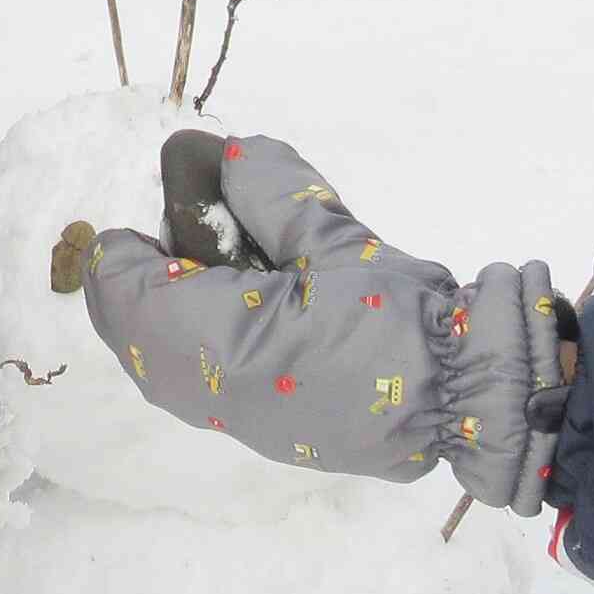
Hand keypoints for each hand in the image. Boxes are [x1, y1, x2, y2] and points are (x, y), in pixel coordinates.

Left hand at [82, 132, 566, 515]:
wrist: (475, 395)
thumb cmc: (410, 315)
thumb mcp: (341, 238)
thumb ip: (276, 197)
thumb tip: (231, 157)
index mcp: (236, 346)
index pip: (137, 302)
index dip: (118, 263)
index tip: (119, 230)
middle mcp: (227, 398)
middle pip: (143, 344)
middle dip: (136, 293)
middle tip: (153, 246)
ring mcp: (251, 427)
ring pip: (169, 375)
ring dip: (163, 324)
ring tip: (186, 275)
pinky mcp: (276, 436)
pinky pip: (206, 394)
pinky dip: (196, 350)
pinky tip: (225, 314)